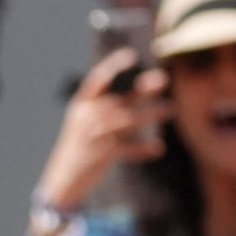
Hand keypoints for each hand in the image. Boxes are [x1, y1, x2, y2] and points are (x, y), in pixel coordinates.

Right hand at [34, 49, 169, 210]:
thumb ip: (106, 107)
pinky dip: (144, 149)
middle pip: (121, 99)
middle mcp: (88, 117)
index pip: (98, 80)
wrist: (63, 180)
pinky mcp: (103, 155)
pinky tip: (158, 148)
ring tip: (171, 109)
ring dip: (152, 113)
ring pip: (129, 120)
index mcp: (82, 105)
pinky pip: (129, 149)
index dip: (114, 66)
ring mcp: (95, 136)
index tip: (132, 56)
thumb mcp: (84, 123)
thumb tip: (139, 90)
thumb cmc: (80, 146)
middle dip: (143, 89)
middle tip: (163, 79)